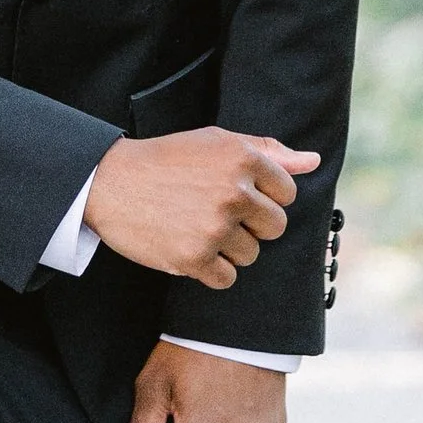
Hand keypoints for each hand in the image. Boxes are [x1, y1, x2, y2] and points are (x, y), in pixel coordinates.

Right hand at [81, 128, 319, 285]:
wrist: (109, 182)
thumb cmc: (167, 160)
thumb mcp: (216, 142)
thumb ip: (269, 152)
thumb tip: (313, 162)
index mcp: (242, 158)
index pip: (287, 193)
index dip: (262, 196)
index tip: (233, 192)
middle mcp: (233, 191)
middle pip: (274, 227)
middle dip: (250, 224)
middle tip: (215, 212)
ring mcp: (214, 227)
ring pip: (251, 255)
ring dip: (228, 248)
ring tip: (195, 227)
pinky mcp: (194, 258)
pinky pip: (227, 279)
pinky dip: (210, 271)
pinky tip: (188, 247)